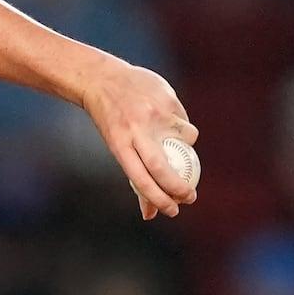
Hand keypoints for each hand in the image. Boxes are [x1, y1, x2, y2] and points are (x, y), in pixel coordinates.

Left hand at [80, 59, 198, 219]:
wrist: (104, 80)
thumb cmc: (113, 122)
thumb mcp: (118, 148)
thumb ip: (137, 178)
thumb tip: (151, 214)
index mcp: (119, 144)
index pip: (140, 179)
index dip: (158, 199)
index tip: (173, 211)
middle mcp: (136, 130)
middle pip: (161, 167)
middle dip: (179, 188)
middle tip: (189, 197)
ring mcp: (153, 113)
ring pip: (186, 139)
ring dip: (187, 145)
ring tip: (171, 137)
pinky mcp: (167, 99)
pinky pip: (185, 121)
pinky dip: (182, 126)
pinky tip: (165, 116)